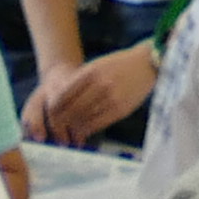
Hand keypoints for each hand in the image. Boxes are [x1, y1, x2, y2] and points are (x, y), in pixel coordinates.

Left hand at [21, 45, 150, 141]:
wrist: (149, 63)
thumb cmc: (119, 65)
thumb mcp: (97, 65)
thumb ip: (79, 81)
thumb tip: (57, 102)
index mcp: (91, 72)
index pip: (62, 97)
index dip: (52, 111)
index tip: (49, 118)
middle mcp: (100, 85)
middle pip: (69, 111)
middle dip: (59, 124)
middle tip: (55, 131)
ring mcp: (111, 98)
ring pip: (82, 120)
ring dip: (72, 130)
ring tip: (67, 135)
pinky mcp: (120, 110)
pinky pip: (96, 125)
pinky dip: (85, 131)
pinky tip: (82, 132)